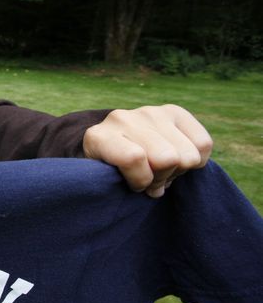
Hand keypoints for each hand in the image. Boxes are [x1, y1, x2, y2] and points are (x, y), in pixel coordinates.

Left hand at [83, 104, 212, 197]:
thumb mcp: (106, 183)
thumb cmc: (111, 172)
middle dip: (162, 177)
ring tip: (161, 169)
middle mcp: (123, 118)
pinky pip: (203, 144)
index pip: (133, 158)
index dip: (141, 180)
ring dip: (178, 170)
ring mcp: (149, 112)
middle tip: (151, 178)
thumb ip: (119, 187)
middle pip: (167, 158)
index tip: (135, 186)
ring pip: (188, 155)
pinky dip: (196, 161)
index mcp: (99, 137)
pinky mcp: (174, 111)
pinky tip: (177, 158)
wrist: (115, 146)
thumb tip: (156, 190)